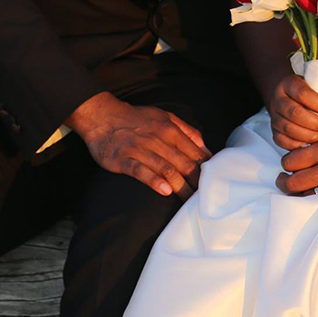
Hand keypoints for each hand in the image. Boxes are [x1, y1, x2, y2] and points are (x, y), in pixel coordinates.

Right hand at [66, 92, 210, 197]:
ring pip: (166, 168)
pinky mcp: (123, 159)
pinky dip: (154, 181)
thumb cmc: (137, 119)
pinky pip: (141, 171)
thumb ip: (186, 130)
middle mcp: (157, 138)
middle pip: (182, 162)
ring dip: (181, 185)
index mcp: (169, 129)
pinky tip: (165, 191)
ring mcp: (140, 148)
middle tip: (206, 197)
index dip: (205, 168)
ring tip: (191, 201)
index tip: (214, 183)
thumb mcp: (164, 116)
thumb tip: (205, 147)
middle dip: (196, 181)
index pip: (193, 151)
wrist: (103, 116)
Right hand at [269, 73, 317, 149]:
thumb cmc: (309, 93)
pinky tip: (311, 145)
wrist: (288, 96)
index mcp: (290, 83)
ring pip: (288, 128)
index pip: (303, 93)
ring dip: (309, 136)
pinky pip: (282, 141)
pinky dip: (297, 146)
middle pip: (294, 112)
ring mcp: (274, 115)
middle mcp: (278, 99)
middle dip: (315, 123)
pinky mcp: (274, 130)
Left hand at [277, 115, 317, 194]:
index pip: (292, 161)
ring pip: (307, 195)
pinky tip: (315, 189)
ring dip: (300, 190)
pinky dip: (316, 195)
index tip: (289, 158)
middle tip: (283, 177)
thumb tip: (301, 149)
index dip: (286, 160)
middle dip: (285, 180)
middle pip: (294, 183)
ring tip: (298, 185)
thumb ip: (317, 140)